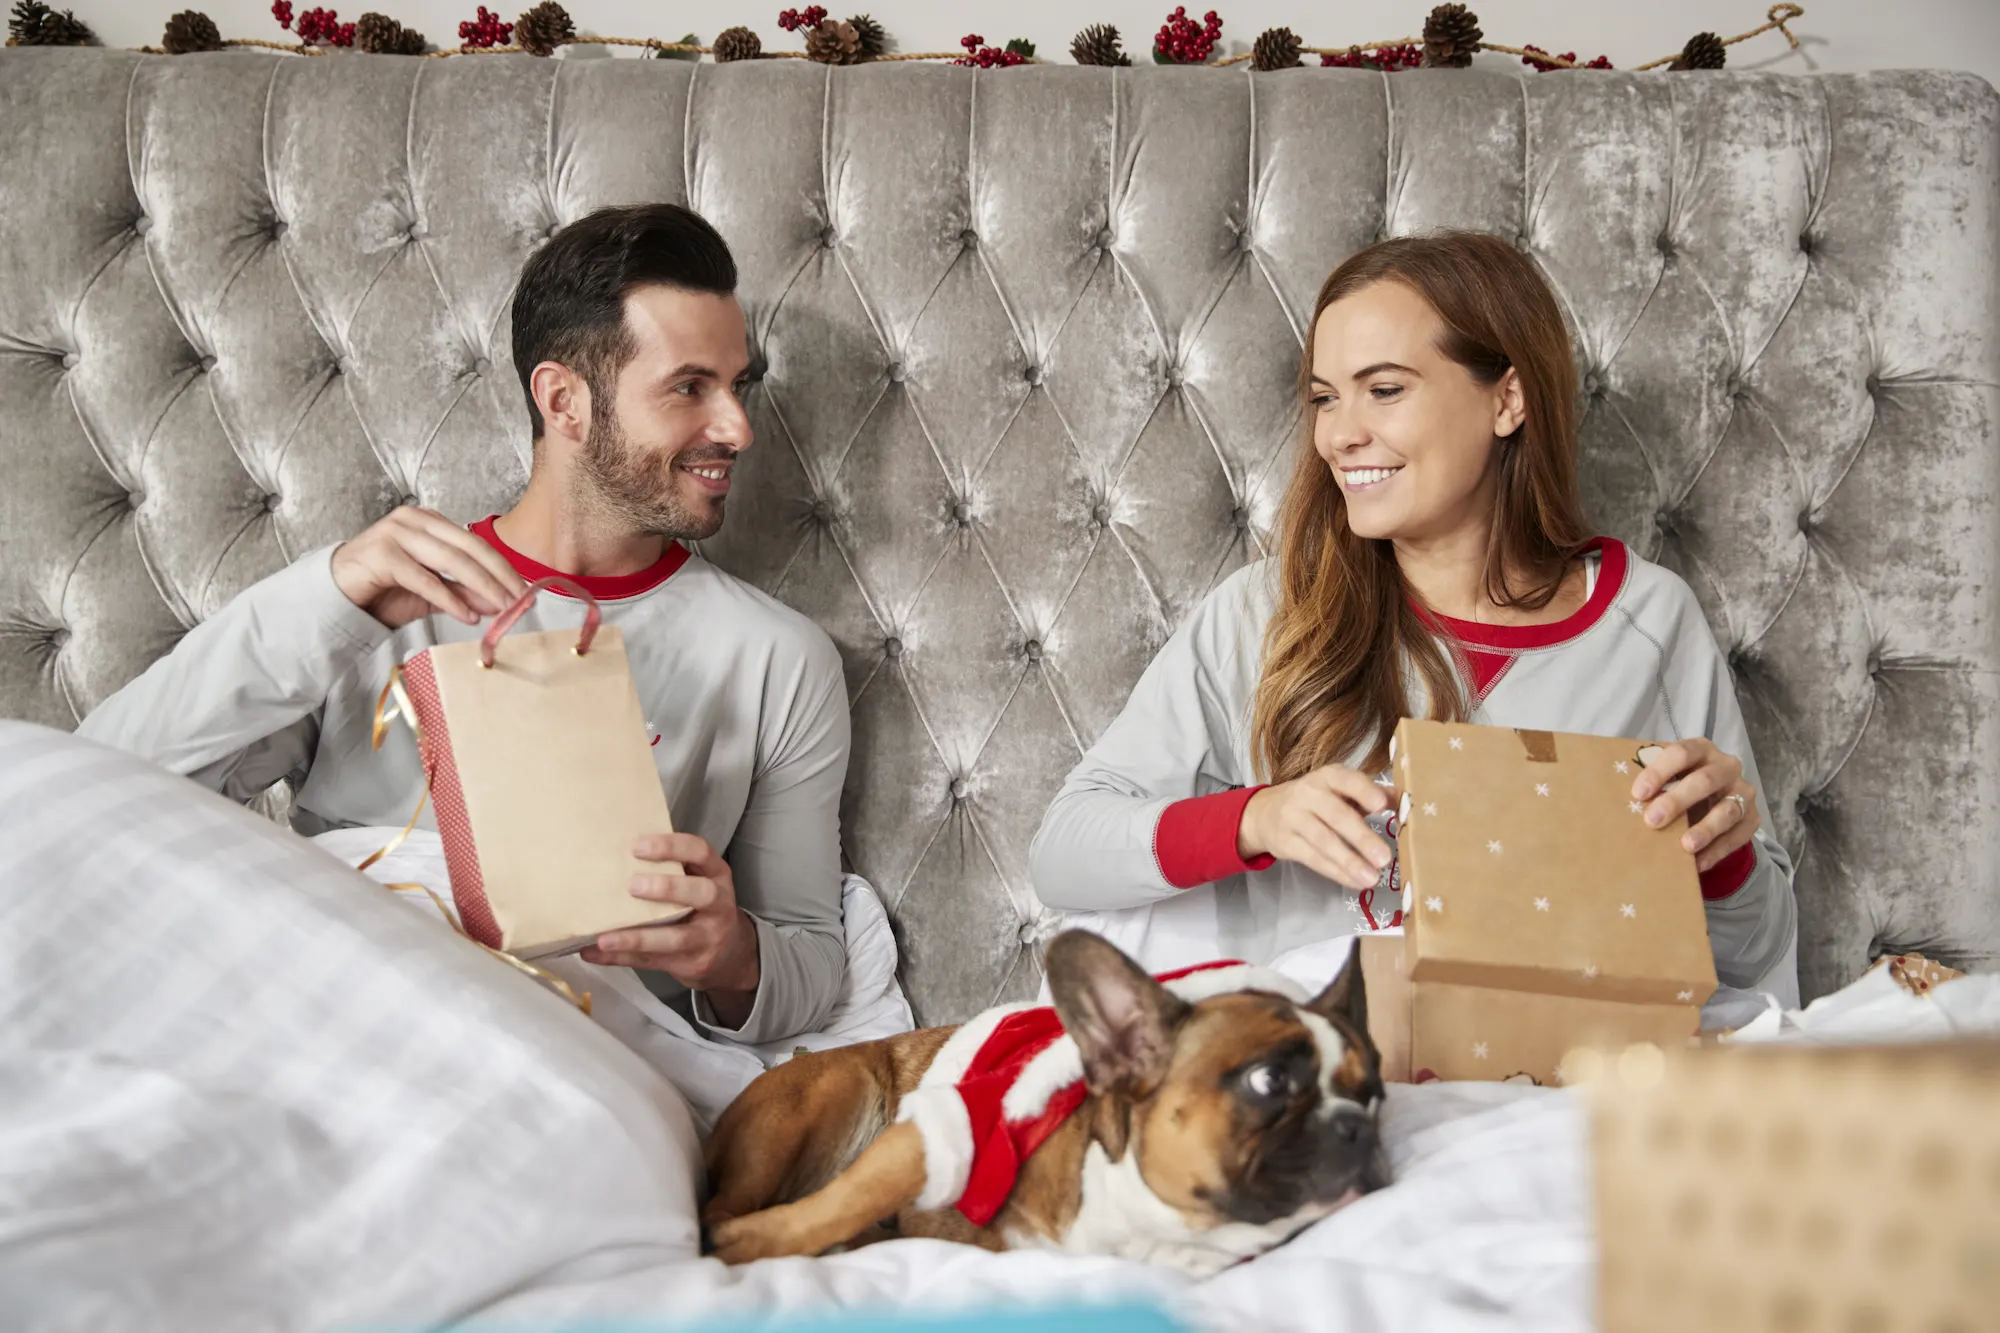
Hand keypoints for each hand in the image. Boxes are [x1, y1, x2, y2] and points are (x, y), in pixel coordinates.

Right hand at [330, 506, 526, 628]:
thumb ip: (464, 593)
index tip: (525, 590)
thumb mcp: (432, 593)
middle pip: (469, 547)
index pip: (475, 542)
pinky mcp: (382, 555)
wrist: (336, 594)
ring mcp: (396, 534)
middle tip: (519, 601)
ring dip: (481, 587)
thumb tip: (501, 603)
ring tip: (502, 608)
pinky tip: (468, 615)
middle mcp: (414, 520)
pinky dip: (450, 599)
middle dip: (498, 576)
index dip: (503, 567)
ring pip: (451, 560)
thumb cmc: (384, 589)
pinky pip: (425, 579)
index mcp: (429, 522)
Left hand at [580, 833, 762, 1025]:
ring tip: (604, 938)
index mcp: (716, 875)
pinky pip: (653, 962)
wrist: (731, 955)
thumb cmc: (702, 907)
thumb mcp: (698, 882)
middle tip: (632, 886)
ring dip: (637, 938)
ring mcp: (707, 938)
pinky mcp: (692, 965)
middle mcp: (718, 905)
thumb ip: (671, 869)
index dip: (671, 847)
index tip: (636, 847)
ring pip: (675, 939)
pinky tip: (594, 952)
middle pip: (701, 893)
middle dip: (667, 888)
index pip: (700, 852)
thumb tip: (612, 854)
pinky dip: (621, 958)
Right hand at [1237, 765, 1396, 890]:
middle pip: (1336, 815)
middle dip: (1361, 837)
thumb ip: (1373, 794)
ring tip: (1373, 878)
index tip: (1382, 805)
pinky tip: (1355, 882)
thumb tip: (1406, 802)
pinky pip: (1313, 858)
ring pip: (1324, 840)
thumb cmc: (1316, 801)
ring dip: (1349, 861)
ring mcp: (1293, 817)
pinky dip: (1336, 872)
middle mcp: (1308, 793)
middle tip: (1385, 858)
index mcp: (1328, 776)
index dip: (1363, 791)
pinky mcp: (1285, 842)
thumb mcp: (1341, 791)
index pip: (1346, 780)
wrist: (1265, 813)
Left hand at [1631, 739, 1761, 872]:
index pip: (1681, 753)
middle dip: (1677, 801)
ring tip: (1684, 846)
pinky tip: (1697, 864)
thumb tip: (1619, 802)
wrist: (1715, 802)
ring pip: (1727, 810)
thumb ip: (1652, 784)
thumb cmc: (1679, 786)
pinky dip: (1716, 852)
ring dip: (1705, 829)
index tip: (1638, 793)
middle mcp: (1726, 766)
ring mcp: (1743, 792)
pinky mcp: (1752, 819)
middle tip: (1651, 820)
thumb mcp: (1669, 778)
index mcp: (1701, 749)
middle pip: (1704, 781)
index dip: (1659, 772)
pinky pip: (1736, 837)